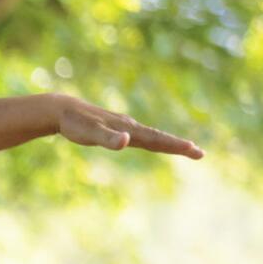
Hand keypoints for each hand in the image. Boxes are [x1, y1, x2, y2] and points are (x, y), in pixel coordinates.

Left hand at [53, 94, 202, 158]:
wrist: (62, 110)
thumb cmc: (75, 124)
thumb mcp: (90, 133)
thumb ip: (107, 139)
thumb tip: (126, 141)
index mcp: (128, 129)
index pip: (156, 139)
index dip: (175, 145)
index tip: (195, 150)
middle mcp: (130, 126)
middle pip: (158, 137)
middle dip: (179, 145)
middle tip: (200, 153)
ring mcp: (124, 126)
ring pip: (151, 136)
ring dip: (168, 143)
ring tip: (186, 148)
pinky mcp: (115, 128)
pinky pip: (139, 135)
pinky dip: (152, 140)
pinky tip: (153, 142)